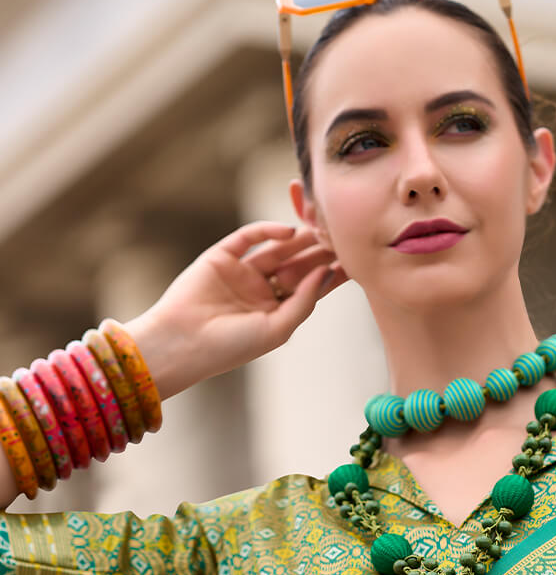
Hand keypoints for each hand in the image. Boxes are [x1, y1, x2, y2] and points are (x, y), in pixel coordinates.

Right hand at [124, 221, 347, 398]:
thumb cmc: (231, 346)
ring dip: (299, 239)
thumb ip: (304, 300)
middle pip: (297, 264)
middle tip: (342, 236)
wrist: (183, 342)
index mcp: (276, 311)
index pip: (309, 287)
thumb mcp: (278, 328)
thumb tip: (328, 272)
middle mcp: (261, 289)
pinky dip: (267, 230)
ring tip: (322, 229)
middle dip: (319, 251)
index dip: (330, 274)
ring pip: (277, 249)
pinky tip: (288, 232)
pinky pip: (248, 237)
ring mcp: (242, 271)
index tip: (354, 262)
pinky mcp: (222, 255)